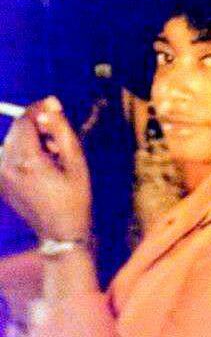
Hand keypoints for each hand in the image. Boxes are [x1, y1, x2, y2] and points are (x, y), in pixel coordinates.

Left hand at [0, 97, 91, 239]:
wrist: (61, 232)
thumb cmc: (75, 197)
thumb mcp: (76, 161)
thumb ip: (61, 130)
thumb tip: (49, 105)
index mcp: (27, 160)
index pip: (25, 121)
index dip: (39, 108)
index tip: (53, 104)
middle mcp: (8, 166)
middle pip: (16, 130)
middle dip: (36, 125)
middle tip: (59, 137)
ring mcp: (1, 176)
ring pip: (11, 141)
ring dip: (30, 138)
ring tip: (52, 154)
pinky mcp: (1, 183)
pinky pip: (8, 156)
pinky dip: (22, 152)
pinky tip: (41, 165)